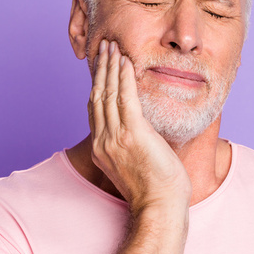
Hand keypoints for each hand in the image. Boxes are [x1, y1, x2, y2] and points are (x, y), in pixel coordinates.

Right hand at [88, 40, 191, 215]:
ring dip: (110, 66)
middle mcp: (103, 141)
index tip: (101, 66)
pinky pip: (125, 98)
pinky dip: (124, 77)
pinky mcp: (132, 134)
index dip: (96, 84)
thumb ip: (129, 144)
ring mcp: (115, 137)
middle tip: (103, 47)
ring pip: (107, 93)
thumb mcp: (133, 164)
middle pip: (96, 96)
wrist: (159, 206)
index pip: (94, 108)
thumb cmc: (154, 189)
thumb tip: (140, 129)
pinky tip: (125, 61)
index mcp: (101, 148)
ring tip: (113, 47)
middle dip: (100, 69)